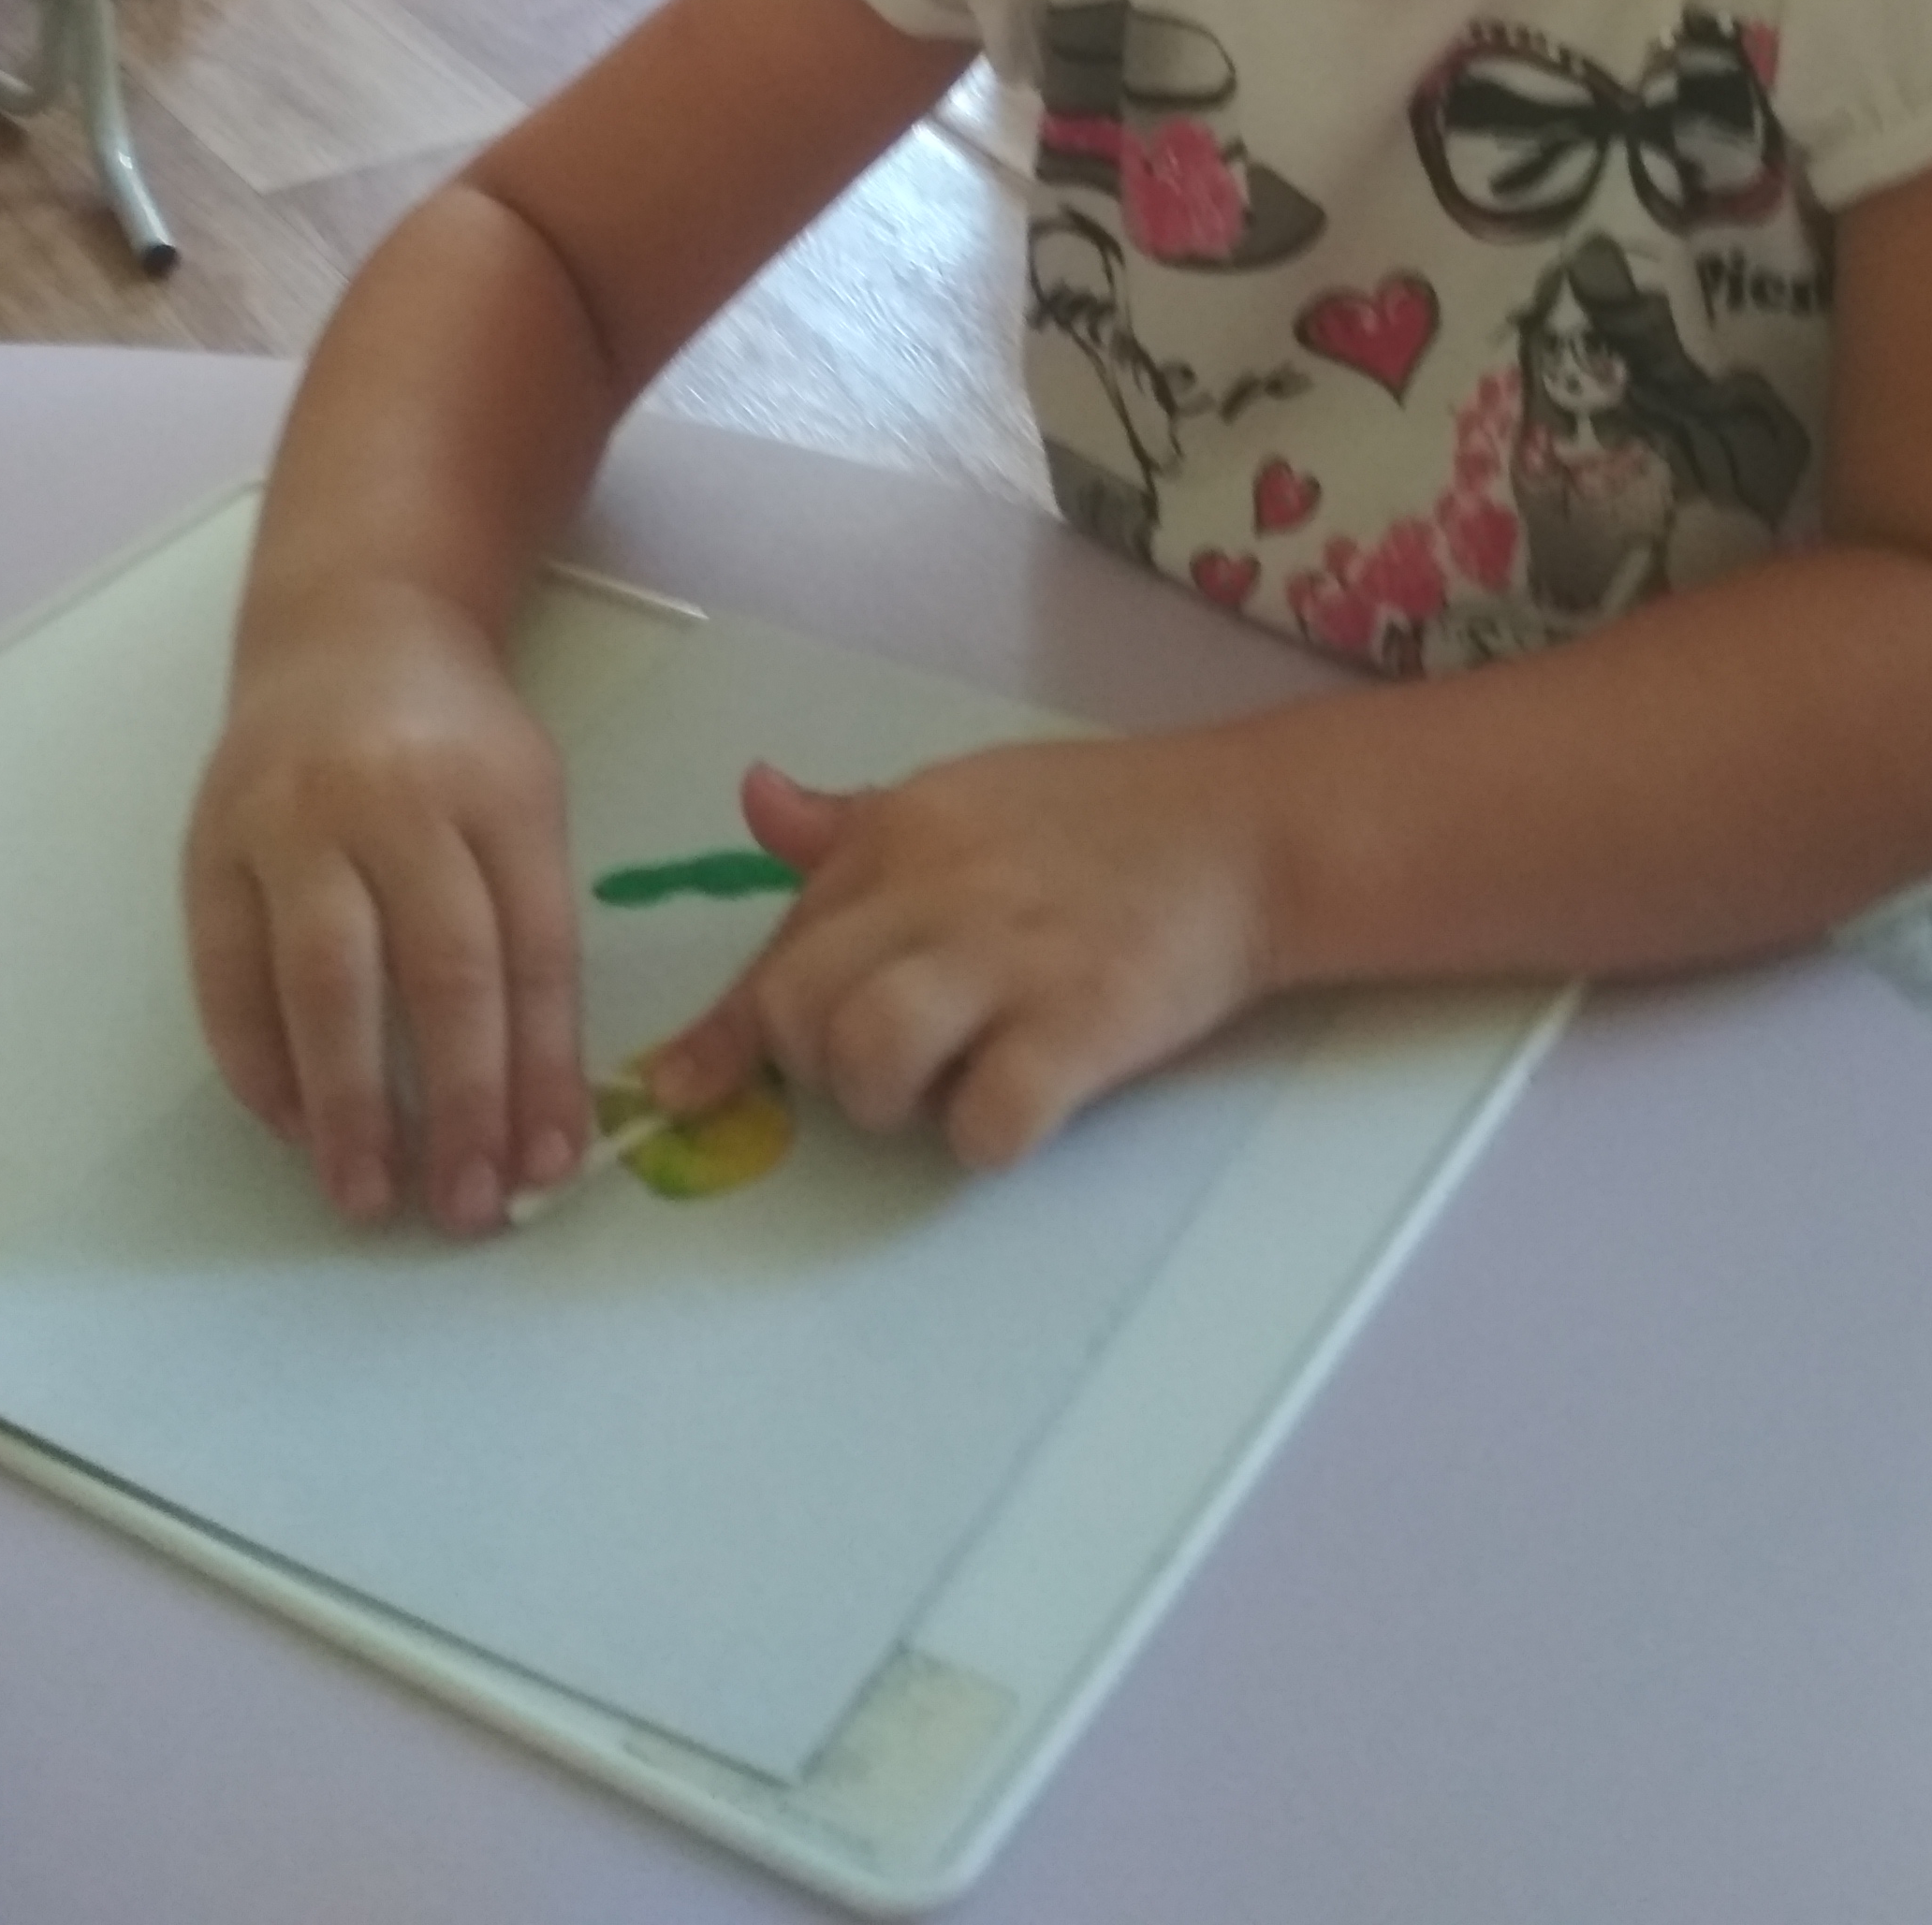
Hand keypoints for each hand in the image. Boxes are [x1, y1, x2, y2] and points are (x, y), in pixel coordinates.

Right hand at [182, 591, 589, 1234]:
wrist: (346, 625)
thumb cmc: (456, 738)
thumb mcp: (527, 799)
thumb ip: (533, 930)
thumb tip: (540, 1107)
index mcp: (502, 790)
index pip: (536, 950)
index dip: (544, 1067)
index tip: (549, 1167)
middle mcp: (396, 799)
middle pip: (440, 970)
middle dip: (459, 1103)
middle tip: (467, 1208)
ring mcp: (293, 819)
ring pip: (325, 981)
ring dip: (348, 1105)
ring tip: (368, 1197)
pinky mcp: (210, 844)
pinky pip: (228, 975)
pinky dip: (258, 1065)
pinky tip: (292, 1130)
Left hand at [645, 733, 1281, 1168]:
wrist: (1248, 830)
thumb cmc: (1103, 819)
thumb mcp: (967, 792)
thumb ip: (855, 821)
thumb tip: (755, 799)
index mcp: (902, 831)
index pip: (778, 945)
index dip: (724, 1034)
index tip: (684, 1089)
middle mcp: (941, 887)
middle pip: (798, 1009)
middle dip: (818, 1066)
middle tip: (883, 1068)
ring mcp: (1012, 959)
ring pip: (867, 1060)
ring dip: (888, 1105)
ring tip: (942, 1090)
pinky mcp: (1083, 1026)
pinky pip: (986, 1123)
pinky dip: (987, 1138)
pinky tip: (1021, 1106)